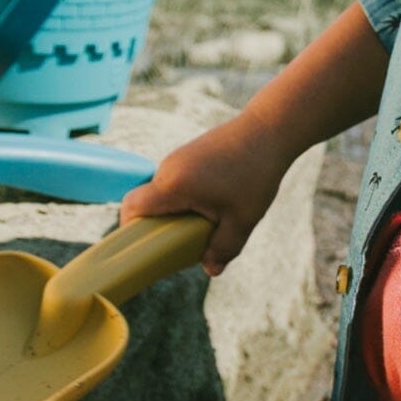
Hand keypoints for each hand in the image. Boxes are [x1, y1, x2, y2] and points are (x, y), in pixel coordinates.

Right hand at [118, 113, 285, 276]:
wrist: (269, 129)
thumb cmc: (255, 174)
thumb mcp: (242, 220)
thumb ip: (223, 248)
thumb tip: (211, 270)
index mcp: (173, 185)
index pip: (131, 207)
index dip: (131, 229)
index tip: (149, 246)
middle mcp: (168, 168)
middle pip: (147, 203)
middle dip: (161, 225)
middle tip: (187, 240)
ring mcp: (178, 157)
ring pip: (164, 192)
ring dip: (177, 210)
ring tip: (209, 219)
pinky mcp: (189, 152)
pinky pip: (176, 181)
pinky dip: (187, 196)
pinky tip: (215, 201)